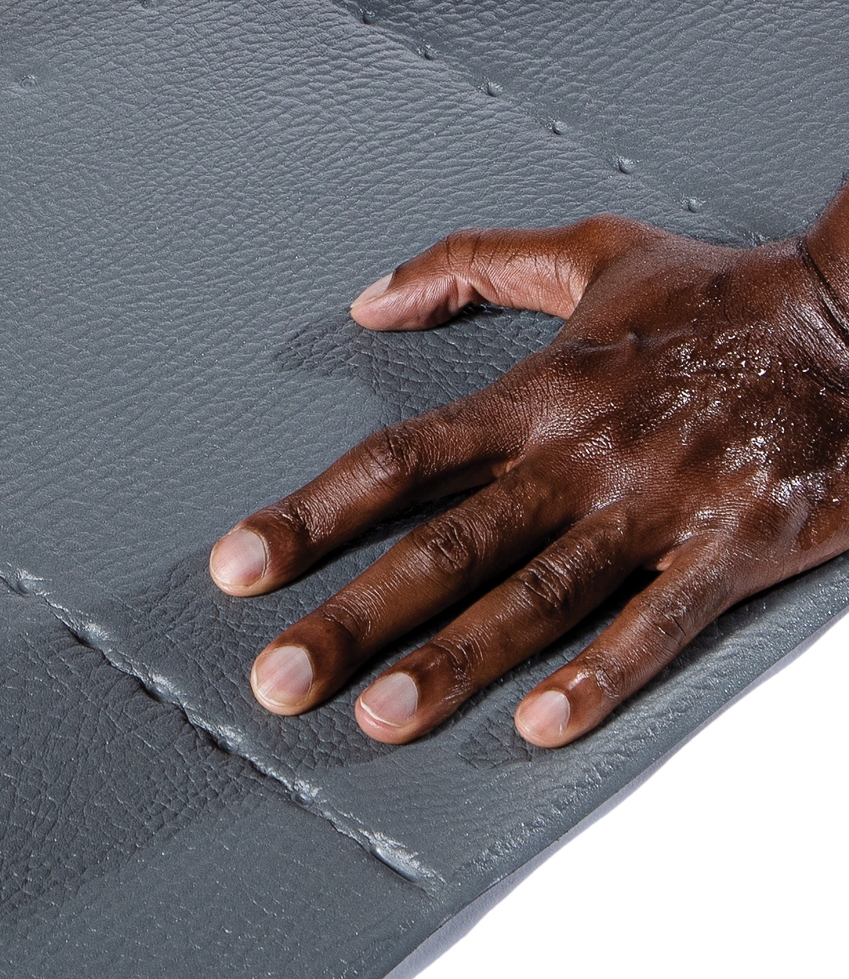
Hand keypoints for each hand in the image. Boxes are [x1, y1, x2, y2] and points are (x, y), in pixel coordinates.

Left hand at [207, 191, 848, 748]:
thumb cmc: (723, 294)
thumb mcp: (589, 253)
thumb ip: (468, 265)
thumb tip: (370, 299)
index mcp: (537, 394)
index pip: (398, 461)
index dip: (311, 514)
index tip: (240, 564)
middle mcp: (582, 454)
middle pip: (444, 544)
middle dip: (352, 616)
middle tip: (275, 678)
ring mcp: (658, 503)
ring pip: (535, 595)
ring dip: (452, 660)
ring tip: (377, 715)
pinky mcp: (737, 545)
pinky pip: (659, 623)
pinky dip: (603, 675)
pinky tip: (546, 725)